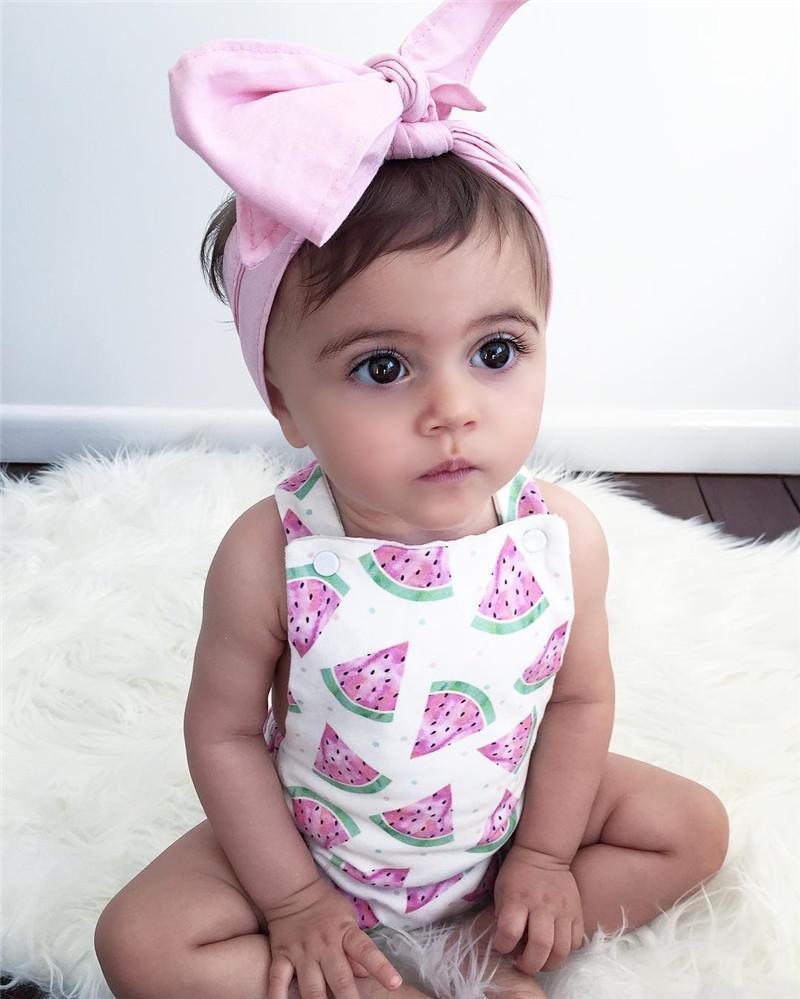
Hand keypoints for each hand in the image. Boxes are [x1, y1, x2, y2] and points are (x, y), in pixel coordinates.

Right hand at [264, 876, 402, 998]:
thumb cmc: (327, 908)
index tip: (395, 983)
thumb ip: (356, 947)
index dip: (381, 967)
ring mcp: (302, 952)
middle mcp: (325, 945)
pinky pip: (278, 980)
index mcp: (345, 933)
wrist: (294, 892)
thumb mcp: (348, 919)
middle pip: (339, 978)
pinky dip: (278, 996)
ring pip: (311, 987)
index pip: (366, 950)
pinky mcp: (282, 956)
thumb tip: (366, 973)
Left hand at [491, 845, 584, 974]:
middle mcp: (542, 906)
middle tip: (522, 963)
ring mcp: (562, 910)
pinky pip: (576, 942)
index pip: (509, 931)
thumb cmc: (517, 874)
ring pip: (562, 950)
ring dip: (549, 963)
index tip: (501, 947)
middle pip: (540, 946)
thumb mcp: (501, 891)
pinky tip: (554, 947)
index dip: (503, 946)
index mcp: (518, 899)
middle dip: (529, 964)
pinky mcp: (577, 913)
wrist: (543, 853)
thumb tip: (506, 944)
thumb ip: (502, 917)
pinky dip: (565, 952)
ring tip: (539, 960)